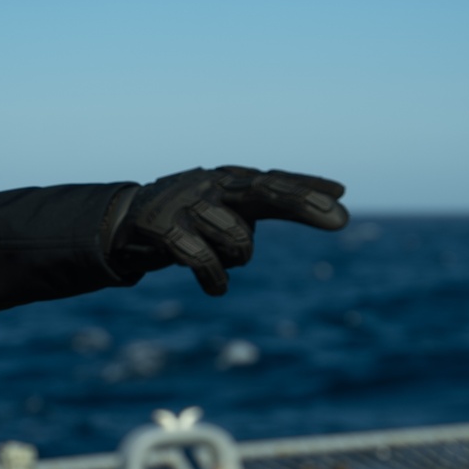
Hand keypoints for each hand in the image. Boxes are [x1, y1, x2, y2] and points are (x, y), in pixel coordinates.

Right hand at [106, 166, 347, 295]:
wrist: (126, 223)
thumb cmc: (191, 218)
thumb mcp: (229, 207)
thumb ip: (272, 203)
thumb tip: (338, 197)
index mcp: (230, 180)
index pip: (274, 181)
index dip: (307, 187)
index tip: (342, 195)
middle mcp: (211, 185)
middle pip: (264, 192)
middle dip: (302, 205)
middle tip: (341, 220)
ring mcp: (186, 203)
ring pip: (238, 240)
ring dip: (237, 259)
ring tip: (224, 262)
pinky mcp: (161, 225)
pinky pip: (203, 259)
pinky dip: (215, 279)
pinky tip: (218, 289)